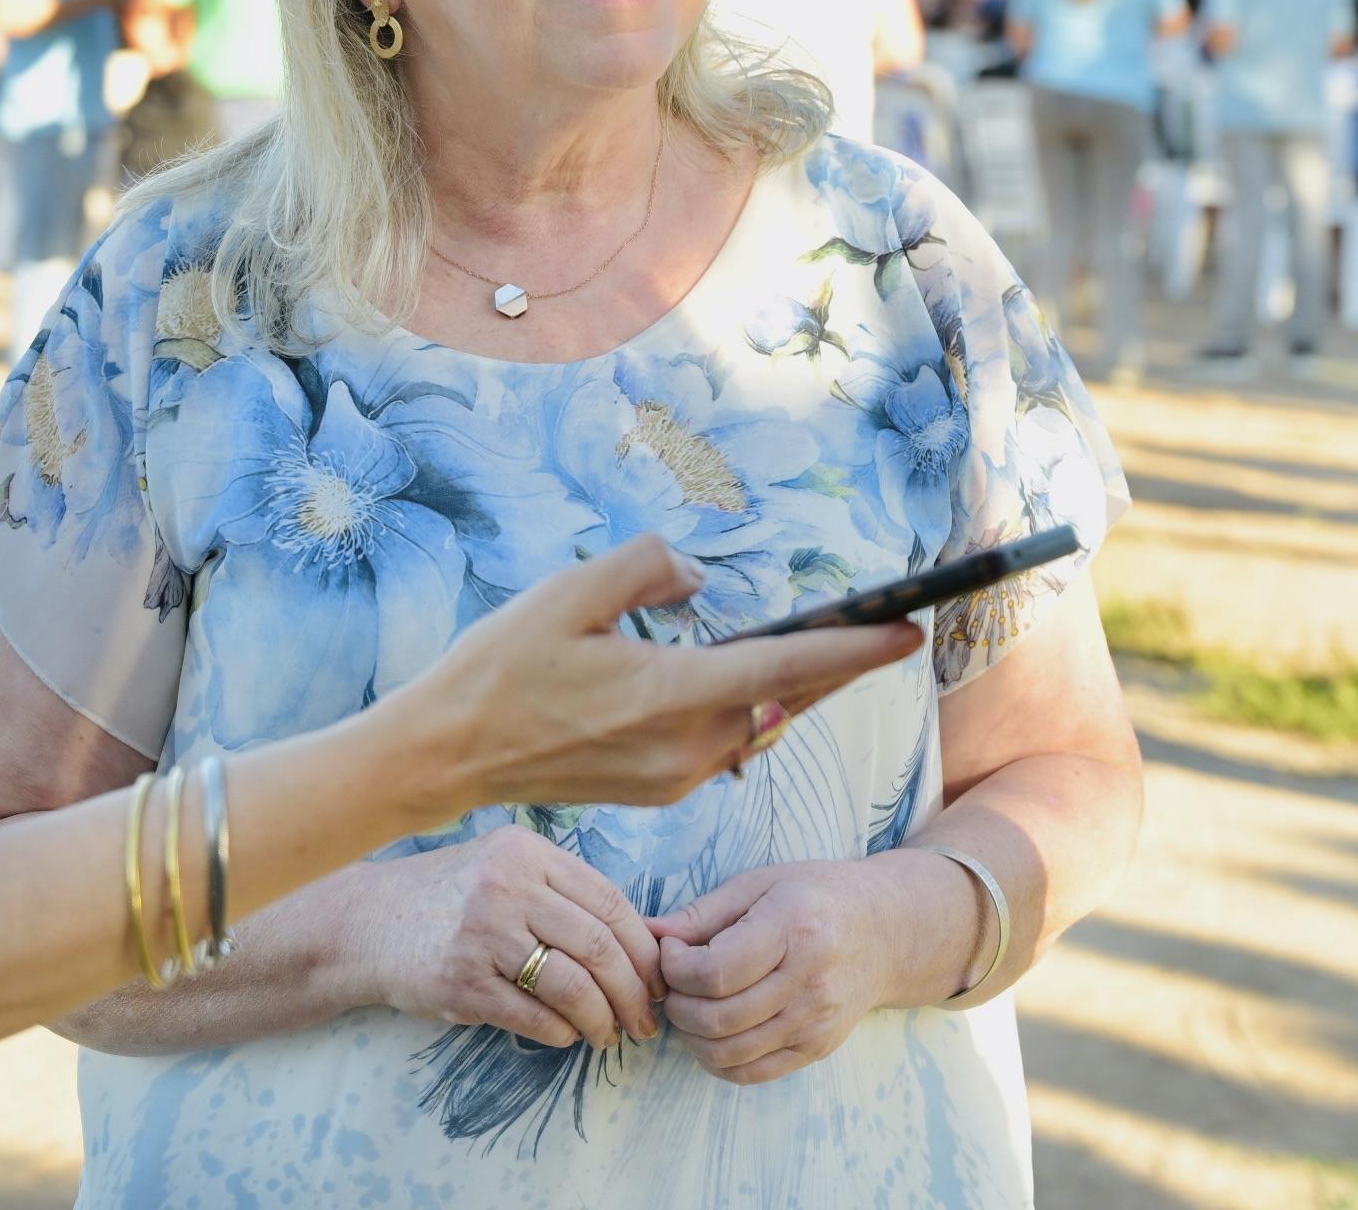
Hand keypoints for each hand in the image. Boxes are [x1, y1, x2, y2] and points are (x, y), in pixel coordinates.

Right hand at [334, 829, 663, 1051]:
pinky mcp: (461, 982)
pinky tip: (568, 1036)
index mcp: (529, 854)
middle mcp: (508, 887)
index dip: (645, 948)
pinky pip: (534, 1016)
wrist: (368, 923)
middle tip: (645, 1020)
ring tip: (609, 1035)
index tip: (659, 978)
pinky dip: (562, 1032)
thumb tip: (642, 941)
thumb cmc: (450, 898)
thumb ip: (562, 892)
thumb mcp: (505, 868)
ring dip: (602, 1020)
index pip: (610, 902)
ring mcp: (483, 935)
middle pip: (599, 946)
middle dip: (634, 992)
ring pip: (573, 986)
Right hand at [407, 536, 922, 815]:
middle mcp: (686, 745)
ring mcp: (675, 776)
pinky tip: (746, 681)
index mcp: (671, 694)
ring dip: (794, 687)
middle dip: (841, 664)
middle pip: (789, 697)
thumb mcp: (570, 590)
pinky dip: (749, 709)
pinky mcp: (660, 789)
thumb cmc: (501, 667)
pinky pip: (727, 742)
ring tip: (827, 646)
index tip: (910, 631)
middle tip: (887, 629)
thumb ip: (649, 567)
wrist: (447, 757)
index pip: (790, 664)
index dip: (857, 647)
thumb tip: (700, 580)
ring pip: (761, 723)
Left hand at [649, 859, 914, 1084]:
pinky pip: (751, 1072)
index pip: (714, 972)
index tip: (671, 950)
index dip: (675, 968)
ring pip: (727, 1053)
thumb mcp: (761, 884)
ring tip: (690, 1004)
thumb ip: (702, 913)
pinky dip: (718, 1060)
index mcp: (794, 928)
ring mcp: (816, 1021)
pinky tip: (713, 1030)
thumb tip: (647, 934)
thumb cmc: (816, 897)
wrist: (886, 931)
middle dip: (676, 1004)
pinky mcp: (817, 1048)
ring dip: (691, 1036)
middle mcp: (810, 980)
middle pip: (716, 1018)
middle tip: (673, 982)